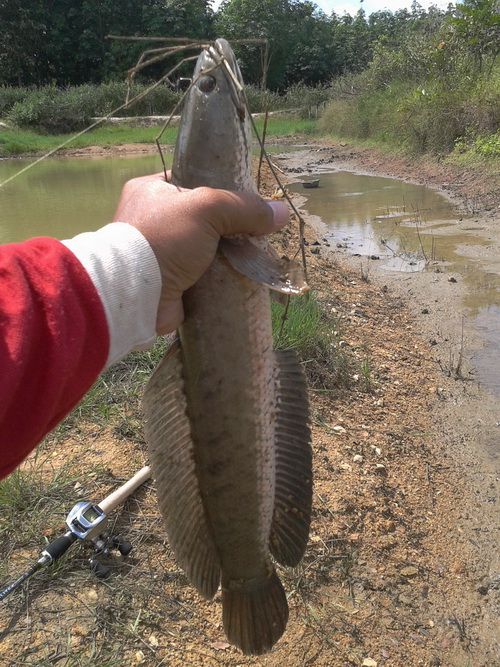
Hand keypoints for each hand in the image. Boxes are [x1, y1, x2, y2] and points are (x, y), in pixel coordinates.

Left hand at [113, 173, 288, 333]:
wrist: (135, 294)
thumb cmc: (163, 238)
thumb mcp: (206, 208)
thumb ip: (243, 207)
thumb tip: (281, 213)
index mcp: (150, 190)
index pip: (192, 180)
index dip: (220, 187)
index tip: (245, 200)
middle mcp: (152, 219)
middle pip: (202, 218)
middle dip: (228, 227)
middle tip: (255, 232)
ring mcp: (160, 253)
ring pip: (204, 248)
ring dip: (226, 254)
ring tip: (254, 256)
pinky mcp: (169, 282)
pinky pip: (202, 275)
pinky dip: (220, 278)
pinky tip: (241, 278)